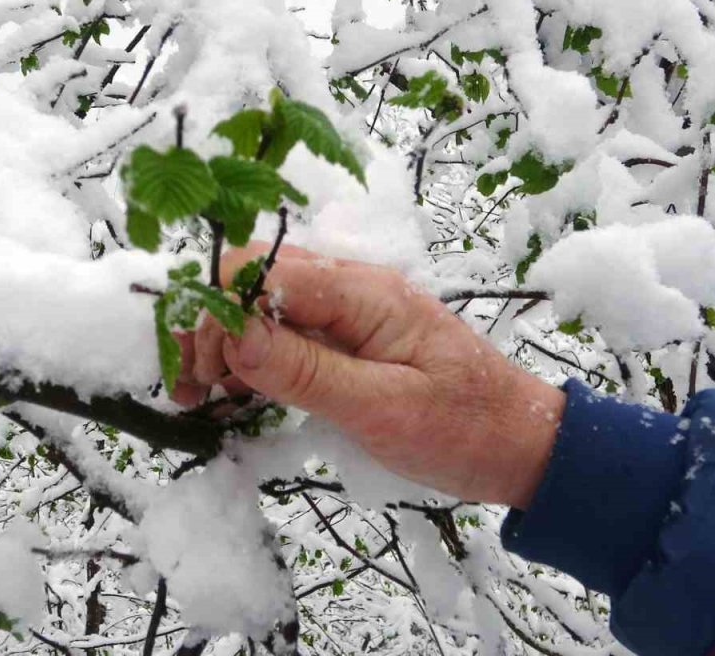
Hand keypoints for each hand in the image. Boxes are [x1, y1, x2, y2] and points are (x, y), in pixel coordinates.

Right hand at [172, 242, 566, 508]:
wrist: (523, 444)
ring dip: (225, 345)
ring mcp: (349, 314)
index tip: (202, 374)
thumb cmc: (464, 429)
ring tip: (203, 397)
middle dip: (211, 328)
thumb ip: (306, 371)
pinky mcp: (349, 341)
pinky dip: (251, 359)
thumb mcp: (384, 408)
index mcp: (361, 293)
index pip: (260, 270)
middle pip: (253, 281)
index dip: (217, 314)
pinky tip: (236, 394)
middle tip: (191, 392)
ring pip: (263, 307)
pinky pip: (286, 334)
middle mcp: (350, 289)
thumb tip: (231, 334)